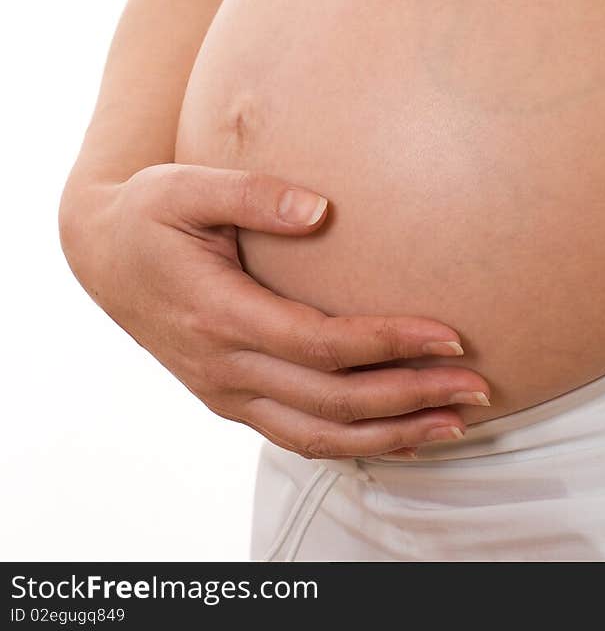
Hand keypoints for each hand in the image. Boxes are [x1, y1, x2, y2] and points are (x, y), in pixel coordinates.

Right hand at [59, 163, 489, 457]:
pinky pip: (301, 436)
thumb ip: (253, 193)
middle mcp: (223, 368)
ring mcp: (226, 393)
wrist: (102, 255)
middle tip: (476, 385)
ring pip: (320, 436)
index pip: (320, 345)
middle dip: (410, 397)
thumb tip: (321, 209)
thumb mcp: (187, 186)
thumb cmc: (150, 212)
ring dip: (393, 434)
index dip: (387, 344)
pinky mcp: (233, 400)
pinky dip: (357, 444)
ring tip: (457, 422)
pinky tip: (404, 433)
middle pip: (333, 402)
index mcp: (218, 315)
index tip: (447, 334)